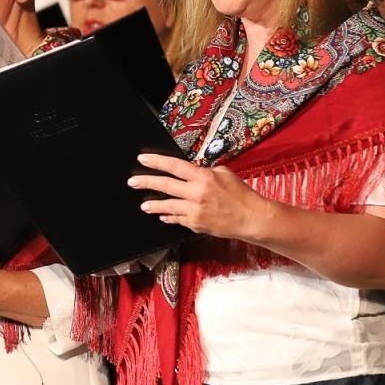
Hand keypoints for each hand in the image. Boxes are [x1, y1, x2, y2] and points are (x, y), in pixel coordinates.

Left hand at [130, 153, 270, 239]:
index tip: (143, 159)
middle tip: (132, 181)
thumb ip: (204, 171)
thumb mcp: (224, 173)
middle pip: (165, 186)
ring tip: (144, 205)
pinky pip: (178, 220)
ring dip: (153, 205)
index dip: (156, 162)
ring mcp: (195, 211)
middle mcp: (196, 194)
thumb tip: (190, 170)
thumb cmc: (241, 194)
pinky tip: (163, 216)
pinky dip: (170, 217)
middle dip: (146, 182)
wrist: (251, 218)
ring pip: (168, 206)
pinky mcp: (196, 225)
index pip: (174, 166)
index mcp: (203, 177)